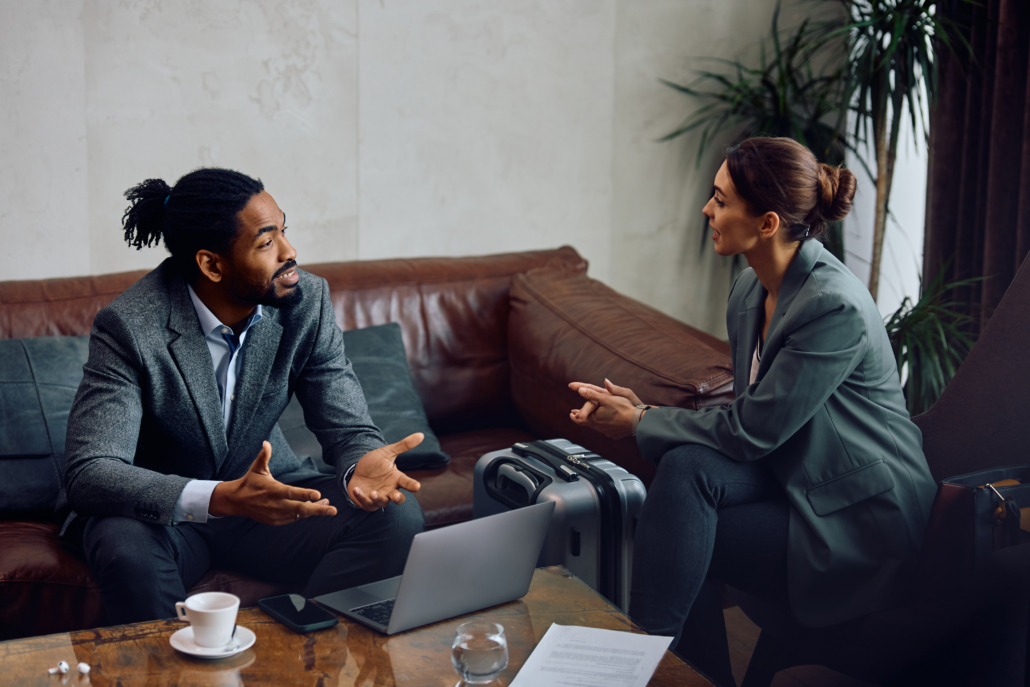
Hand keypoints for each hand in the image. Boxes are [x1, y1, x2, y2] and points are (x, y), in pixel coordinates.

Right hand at [209, 441, 336, 524]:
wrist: (236, 502)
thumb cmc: (250, 482)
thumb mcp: (256, 469)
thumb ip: (264, 456)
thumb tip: (266, 443)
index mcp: (272, 490)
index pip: (291, 492)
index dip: (304, 494)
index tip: (318, 494)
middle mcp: (276, 504)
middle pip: (300, 508)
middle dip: (318, 509)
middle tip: (333, 510)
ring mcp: (276, 515)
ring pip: (299, 514)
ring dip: (314, 510)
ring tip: (328, 506)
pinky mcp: (276, 521)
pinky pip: (294, 518)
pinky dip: (304, 514)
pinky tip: (315, 507)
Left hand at [348, 433, 423, 510]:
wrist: (357, 470)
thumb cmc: (375, 463)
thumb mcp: (387, 452)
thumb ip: (404, 445)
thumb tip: (421, 434)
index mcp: (396, 478)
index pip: (407, 482)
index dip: (412, 485)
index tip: (417, 486)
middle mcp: (389, 489)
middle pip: (398, 498)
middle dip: (398, 498)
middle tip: (396, 496)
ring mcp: (379, 497)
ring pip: (382, 502)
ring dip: (378, 499)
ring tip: (373, 493)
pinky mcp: (367, 502)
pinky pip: (366, 503)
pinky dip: (361, 497)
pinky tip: (356, 489)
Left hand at [568, 379, 643, 439]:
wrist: (636, 421)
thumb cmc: (623, 408)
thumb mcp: (606, 398)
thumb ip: (592, 394)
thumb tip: (580, 390)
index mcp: (594, 418)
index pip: (579, 419)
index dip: (574, 416)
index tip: (571, 414)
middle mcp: (598, 427)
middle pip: (587, 423)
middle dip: (582, 418)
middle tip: (577, 415)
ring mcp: (606, 432)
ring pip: (596, 427)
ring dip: (593, 421)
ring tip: (592, 417)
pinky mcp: (614, 434)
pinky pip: (607, 430)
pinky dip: (604, 425)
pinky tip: (607, 422)